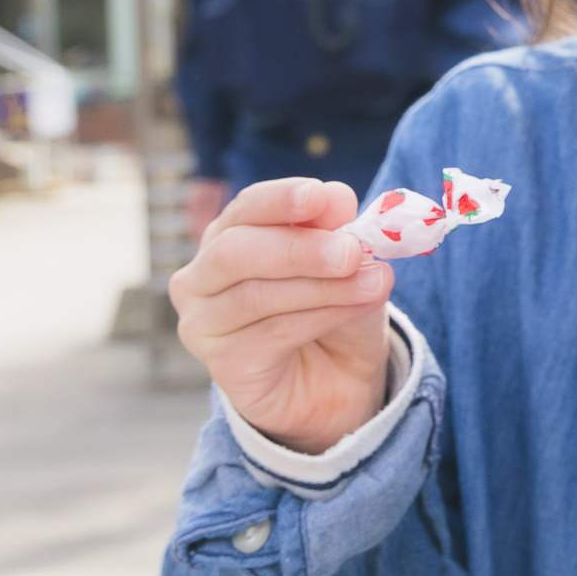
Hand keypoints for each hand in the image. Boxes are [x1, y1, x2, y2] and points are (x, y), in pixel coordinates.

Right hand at [170, 178, 393, 451]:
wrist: (340, 380)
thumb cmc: (335, 310)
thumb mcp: (348, 265)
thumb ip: (339, 233)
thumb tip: (338, 198)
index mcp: (230, 236)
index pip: (246, 209)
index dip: (280, 200)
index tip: (320, 196)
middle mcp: (202, 277)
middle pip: (235, 251)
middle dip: (300, 248)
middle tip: (352, 251)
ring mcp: (204, 323)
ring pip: (256, 296)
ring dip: (322, 287)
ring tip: (374, 283)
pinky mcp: (223, 364)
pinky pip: (271, 334)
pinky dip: (321, 317)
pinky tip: (355, 310)